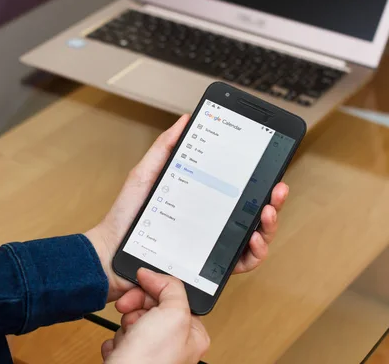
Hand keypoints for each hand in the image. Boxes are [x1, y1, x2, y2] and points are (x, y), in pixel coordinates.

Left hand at [85, 115, 289, 300]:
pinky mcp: (209, 267)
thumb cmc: (127, 216)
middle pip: (251, 211)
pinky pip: (240, 263)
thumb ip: (165, 148)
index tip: (269, 165)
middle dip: (272, 200)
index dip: (256, 179)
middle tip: (277, 188)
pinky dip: (254, 254)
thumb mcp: (145, 174)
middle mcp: (211, 222)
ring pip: (253, 236)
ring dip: (269, 225)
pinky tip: (254, 240)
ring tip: (267, 212)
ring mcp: (212, 245)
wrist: (111, 252)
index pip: (236, 189)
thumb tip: (185, 120)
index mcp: (201, 200)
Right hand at [101, 268, 209, 363]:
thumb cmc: (151, 361)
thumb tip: (154, 275)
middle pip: (151, 307)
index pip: (173, 296)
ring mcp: (151, 352)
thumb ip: (171, 288)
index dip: (155, 289)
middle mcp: (174, 344)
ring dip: (124, 325)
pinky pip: (119, 338)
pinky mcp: (131, 359)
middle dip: (136, 308)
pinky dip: (115, 341)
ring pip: (133, 320)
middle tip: (129, 312)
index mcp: (191, 333)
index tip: (142, 283)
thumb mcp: (173, 313)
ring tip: (128, 339)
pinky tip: (120, 350)